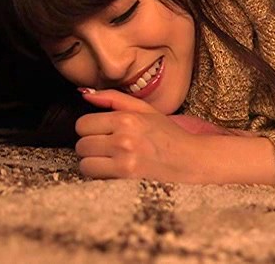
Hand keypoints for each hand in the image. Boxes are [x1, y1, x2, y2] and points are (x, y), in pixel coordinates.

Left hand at [76, 89, 208, 181]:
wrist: (192, 161)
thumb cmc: (170, 136)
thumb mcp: (146, 110)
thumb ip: (114, 99)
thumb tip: (84, 94)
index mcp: (126, 119)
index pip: (82, 124)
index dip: (91, 129)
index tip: (103, 133)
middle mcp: (123, 139)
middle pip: (81, 145)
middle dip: (92, 147)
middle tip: (110, 149)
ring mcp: (124, 161)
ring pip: (85, 163)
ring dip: (95, 163)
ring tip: (112, 161)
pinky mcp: (126, 179)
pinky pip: (95, 178)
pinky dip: (102, 176)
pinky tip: (117, 172)